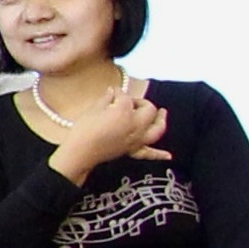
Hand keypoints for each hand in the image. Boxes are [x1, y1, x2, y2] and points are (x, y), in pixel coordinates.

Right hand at [44, 77, 175, 181]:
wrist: (79, 152)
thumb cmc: (83, 130)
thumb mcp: (93, 109)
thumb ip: (106, 99)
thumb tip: (112, 92)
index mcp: (124, 110)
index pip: (125, 97)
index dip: (118, 93)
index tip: (112, 92)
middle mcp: (135, 124)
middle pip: (148, 109)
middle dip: (142, 103)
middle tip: (131, 102)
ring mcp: (136, 139)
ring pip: (156, 129)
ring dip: (161, 120)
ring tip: (162, 113)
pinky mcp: (132, 150)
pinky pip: (149, 153)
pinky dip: (159, 154)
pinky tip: (169, 156)